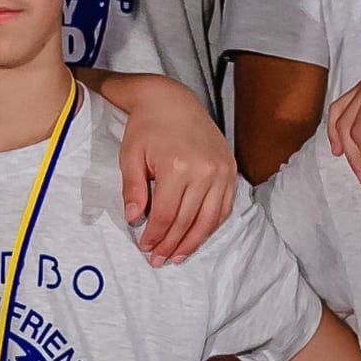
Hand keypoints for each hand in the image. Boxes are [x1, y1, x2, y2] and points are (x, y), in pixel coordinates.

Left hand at [115, 79, 235, 262]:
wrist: (172, 100)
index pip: (165, 214)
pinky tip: (199, 236)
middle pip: (187, 220)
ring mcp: (220, 170)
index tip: (145, 248)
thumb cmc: (146, 128)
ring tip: (178, 256)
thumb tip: (133, 219)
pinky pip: (224, 206)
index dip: (154, 235)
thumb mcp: (130, 156)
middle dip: (171, 244)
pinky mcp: (229, 169)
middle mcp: (203, 170)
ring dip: (193, 241)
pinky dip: (212, 225)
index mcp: (176, 166)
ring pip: (208, 218)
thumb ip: (133, 188)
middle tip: (159, 260)